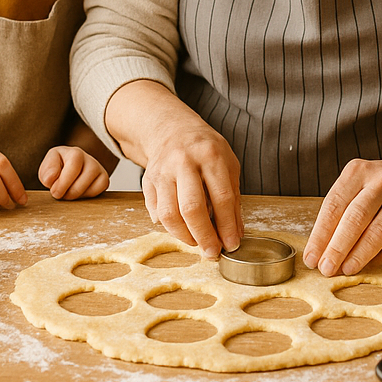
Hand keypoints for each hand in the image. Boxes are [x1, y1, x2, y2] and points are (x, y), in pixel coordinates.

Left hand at [39, 146, 109, 199]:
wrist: (67, 170)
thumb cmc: (58, 168)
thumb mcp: (47, 167)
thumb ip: (46, 171)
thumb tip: (51, 179)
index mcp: (74, 152)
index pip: (73, 166)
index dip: (63, 182)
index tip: (54, 191)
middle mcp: (89, 158)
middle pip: (83, 179)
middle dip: (69, 192)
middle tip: (60, 194)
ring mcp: (98, 168)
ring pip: (92, 187)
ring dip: (77, 195)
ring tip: (68, 193)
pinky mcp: (104, 179)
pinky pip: (99, 190)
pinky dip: (88, 196)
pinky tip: (80, 192)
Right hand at [140, 119, 242, 259]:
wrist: (173, 129)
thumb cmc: (206, 150)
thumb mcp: (228, 165)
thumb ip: (232, 199)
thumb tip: (234, 235)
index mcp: (210, 155)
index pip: (221, 197)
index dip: (227, 226)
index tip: (232, 244)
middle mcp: (184, 161)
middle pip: (192, 208)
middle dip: (204, 237)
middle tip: (212, 252)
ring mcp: (163, 171)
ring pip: (169, 214)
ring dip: (184, 236)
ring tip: (196, 241)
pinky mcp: (148, 181)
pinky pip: (156, 213)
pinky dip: (169, 227)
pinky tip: (182, 227)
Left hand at [305, 156, 381, 276]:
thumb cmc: (377, 186)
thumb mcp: (355, 186)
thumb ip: (339, 213)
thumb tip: (320, 250)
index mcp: (358, 171)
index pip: (334, 205)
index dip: (320, 235)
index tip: (311, 258)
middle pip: (356, 218)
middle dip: (338, 247)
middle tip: (326, 268)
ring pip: (380, 230)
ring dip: (360, 254)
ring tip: (346, 269)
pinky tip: (369, 264)